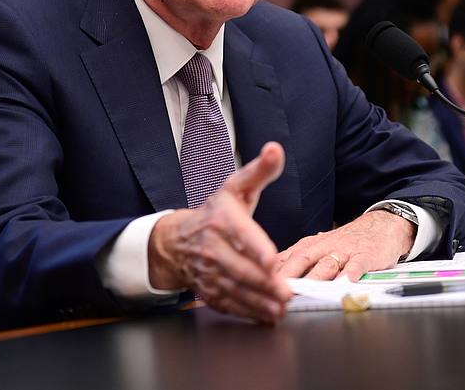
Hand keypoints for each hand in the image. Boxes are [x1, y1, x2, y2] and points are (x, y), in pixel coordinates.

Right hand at [147, 142, 292, 323]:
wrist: (178, 239)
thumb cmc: (216, 212)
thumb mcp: (237, 188)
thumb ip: (260, 171)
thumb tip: (275, 149)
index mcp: (221, 218)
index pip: (239, 233)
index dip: (254, 247)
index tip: (271, 259)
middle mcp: (211, 245)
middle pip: (237, 267)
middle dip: (262, 282)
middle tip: (286, 292)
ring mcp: (207, 270)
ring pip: (233, 288)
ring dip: (257, 301)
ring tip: (280, 308)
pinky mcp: (207, 289)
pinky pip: (226, 303)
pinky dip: (246, 312)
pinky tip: (266, 316)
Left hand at [275, 209, 415, 281]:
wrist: (381, 226)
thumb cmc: (346, 242)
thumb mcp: (318, 247)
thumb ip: (296, 262)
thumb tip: (267, 278)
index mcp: (310, 245)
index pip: (286, 258)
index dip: (272, 271)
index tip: (258, 285)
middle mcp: (324, 246)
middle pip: (302, 259)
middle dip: (288, 275)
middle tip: (276, 291)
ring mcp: (345, 251)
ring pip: (327, 264)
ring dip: (314, 278)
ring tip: (305, 292)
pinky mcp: (365, 256)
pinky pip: (356, 266)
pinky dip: (349, 275)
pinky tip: (344, 285)